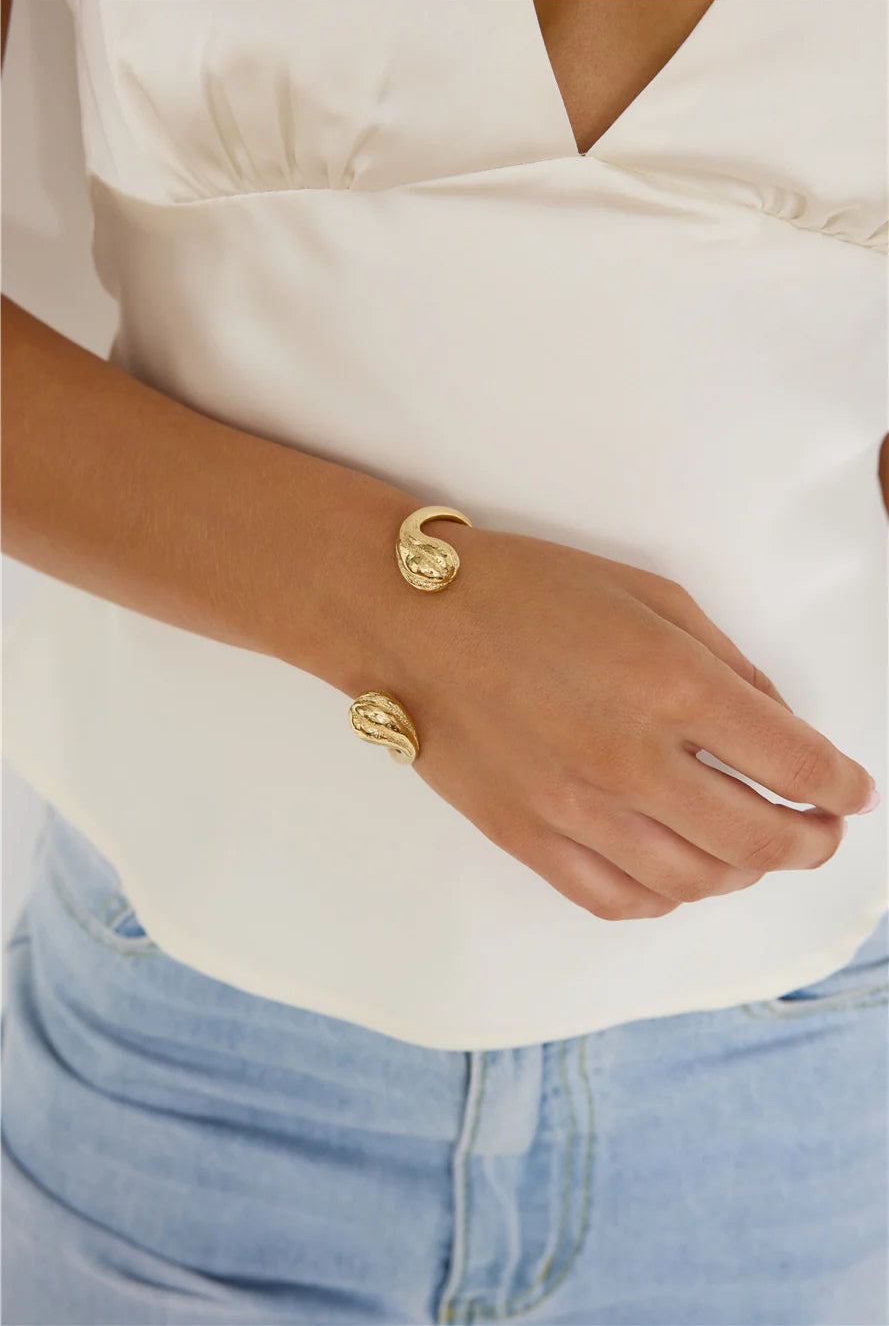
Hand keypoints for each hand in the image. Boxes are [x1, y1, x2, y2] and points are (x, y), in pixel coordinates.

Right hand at [384, 522, 875, 919]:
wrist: (406, 620)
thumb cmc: (524, 591)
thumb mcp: (646, 593)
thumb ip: (724, 663)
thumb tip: (775, 724)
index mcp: (672, 683)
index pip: (795, 762)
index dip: (842, 785)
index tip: (853, 792)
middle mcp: (633, 759)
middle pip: (762, 838)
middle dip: (812, 841)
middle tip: (822, 832)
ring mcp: (578, 811)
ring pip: (697, 880)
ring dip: (746, 873)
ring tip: (756, 853)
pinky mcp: (530, 841)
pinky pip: (620, 900)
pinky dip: (669, 898)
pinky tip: (682, 875)